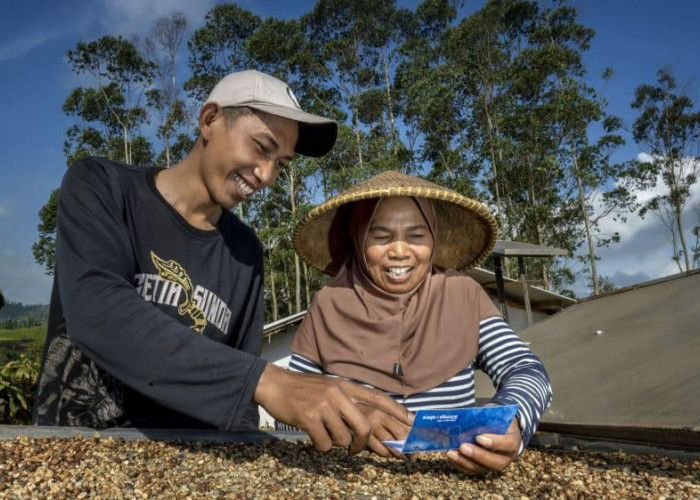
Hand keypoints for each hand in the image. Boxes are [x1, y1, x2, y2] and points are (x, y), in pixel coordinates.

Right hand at [253, 364, 411, 453]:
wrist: (274, 385)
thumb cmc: (302, 390)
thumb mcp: (328, 387)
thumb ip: (345, 400)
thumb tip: (361, 423)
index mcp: (344, 386)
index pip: (376, 397)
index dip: (396, 410)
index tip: (411, 420)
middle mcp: (337, 394)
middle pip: (364, 425)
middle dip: (362, 443)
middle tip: (355, 449)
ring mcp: (324, 405)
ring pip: (343, 438)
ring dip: (335, 443)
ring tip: (323, 433)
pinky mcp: (310, 417)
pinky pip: (325, 444)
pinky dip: (320, 445)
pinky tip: (312, 435)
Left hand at [446, 418, 520, 474]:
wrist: (499, 428)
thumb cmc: (496, 419)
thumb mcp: (496, 415)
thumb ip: (487, 417)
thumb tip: (467, 416)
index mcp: (513, 440)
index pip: (507, 444)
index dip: (494, 443)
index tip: (478, 437)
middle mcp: (507, 457)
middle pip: (495, 462)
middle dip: (477, 455)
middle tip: (462, 447)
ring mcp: (495, 464)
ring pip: (482, 469)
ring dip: (465, 462)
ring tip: (451, 453)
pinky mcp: (484, 467)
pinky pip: (473, 470)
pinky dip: (460, 465)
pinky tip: (451, 457)